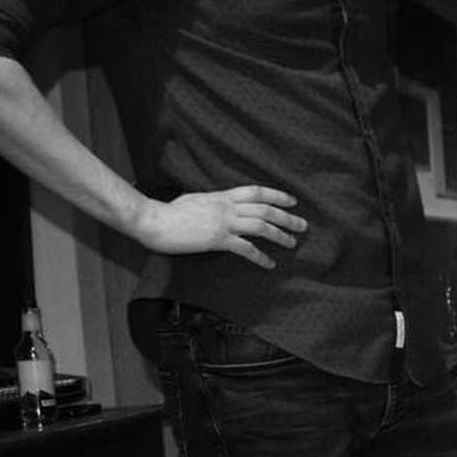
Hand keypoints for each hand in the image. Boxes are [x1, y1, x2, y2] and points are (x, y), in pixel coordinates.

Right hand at [131, 186, 304, 268]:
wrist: (154, 220)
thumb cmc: (170, 211)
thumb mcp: (196, 199)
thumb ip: (213, 202)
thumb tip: (221, 203)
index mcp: (222, 196)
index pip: (256, 191)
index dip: (277, 195)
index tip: (292, 201)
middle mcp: (227, 207)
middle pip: (265, 209)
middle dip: (287, 218)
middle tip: (303, 225)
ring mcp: (223, 223)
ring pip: (261, 226)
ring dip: (280, 236)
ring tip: (292, 243)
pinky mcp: (218, 240)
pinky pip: (245, 249)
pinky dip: (260, 257)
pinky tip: (270, 264)